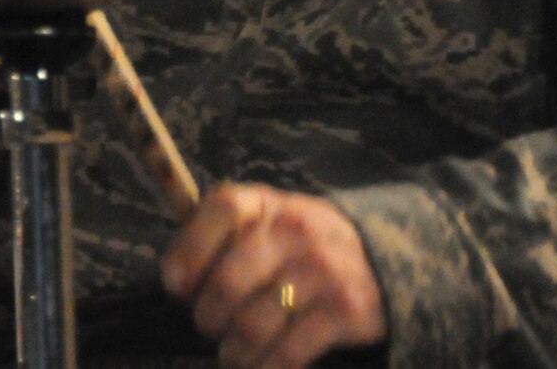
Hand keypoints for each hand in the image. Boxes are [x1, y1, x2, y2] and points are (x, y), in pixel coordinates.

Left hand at [160, 182, 386, 368]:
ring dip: (233, 350)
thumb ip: (222, 237)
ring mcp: (322, 270)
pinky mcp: (345, 311)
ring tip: (231, 354)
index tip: (175, 286)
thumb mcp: (267, 223)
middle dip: (207, 316)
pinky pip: (289, 350)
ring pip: (253, 323)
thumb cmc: (301, 246)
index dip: (189, 250)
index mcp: (267, 203)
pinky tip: (258, 366)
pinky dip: (265, 366)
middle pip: (228, 281)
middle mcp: (295, 230)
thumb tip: (173, 279)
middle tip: (208, 327)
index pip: (222, 209)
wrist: (383, 262)